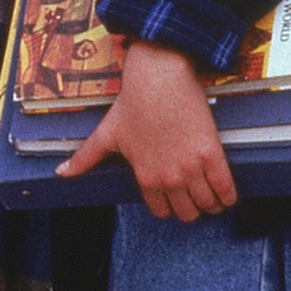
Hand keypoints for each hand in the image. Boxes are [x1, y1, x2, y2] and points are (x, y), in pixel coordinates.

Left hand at [59, 39, 236, 221]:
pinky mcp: (211, 155)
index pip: (162, 211)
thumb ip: (85, 159)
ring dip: (212, 204)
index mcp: (144, 177)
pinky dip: (228, 195)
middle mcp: (167, 178)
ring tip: (213, 196)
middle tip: (196, 197)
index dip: (170, 206)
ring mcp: (190, 168)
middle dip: (192, 209)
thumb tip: (61, 173)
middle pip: (188, 213)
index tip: (175, 199)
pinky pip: (226, 189)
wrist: (158, 77)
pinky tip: (226, 192)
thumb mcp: (106, 134)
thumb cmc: (132, 103)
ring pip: (208, 205)